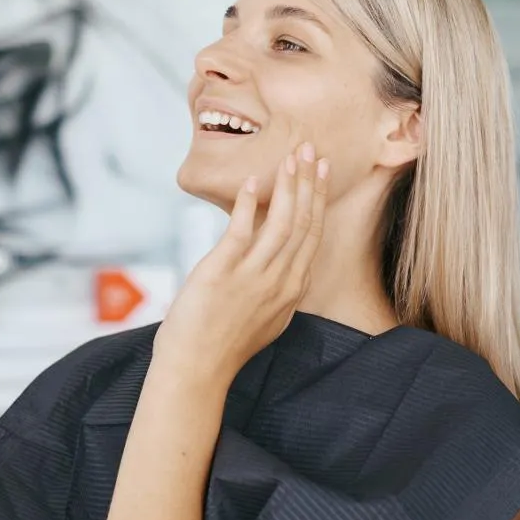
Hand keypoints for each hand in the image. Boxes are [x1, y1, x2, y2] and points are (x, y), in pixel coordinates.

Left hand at [153, 143, 329, 385]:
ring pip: (282, 223)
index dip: (319, 200)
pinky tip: (253, 183)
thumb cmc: (223, 346)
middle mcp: (280, 282)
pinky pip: (243, 231)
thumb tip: (274, 262)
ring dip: (288, 185)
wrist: (196, 371)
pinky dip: (250, 205)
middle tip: (312, 149)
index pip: (313, 235)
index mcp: (291, 290)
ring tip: (291, 156)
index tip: (323, 172)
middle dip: (309, 182)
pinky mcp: (224, 273)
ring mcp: (254, 277)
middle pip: (303, 223)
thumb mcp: (264, 317)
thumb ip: (274, 287)